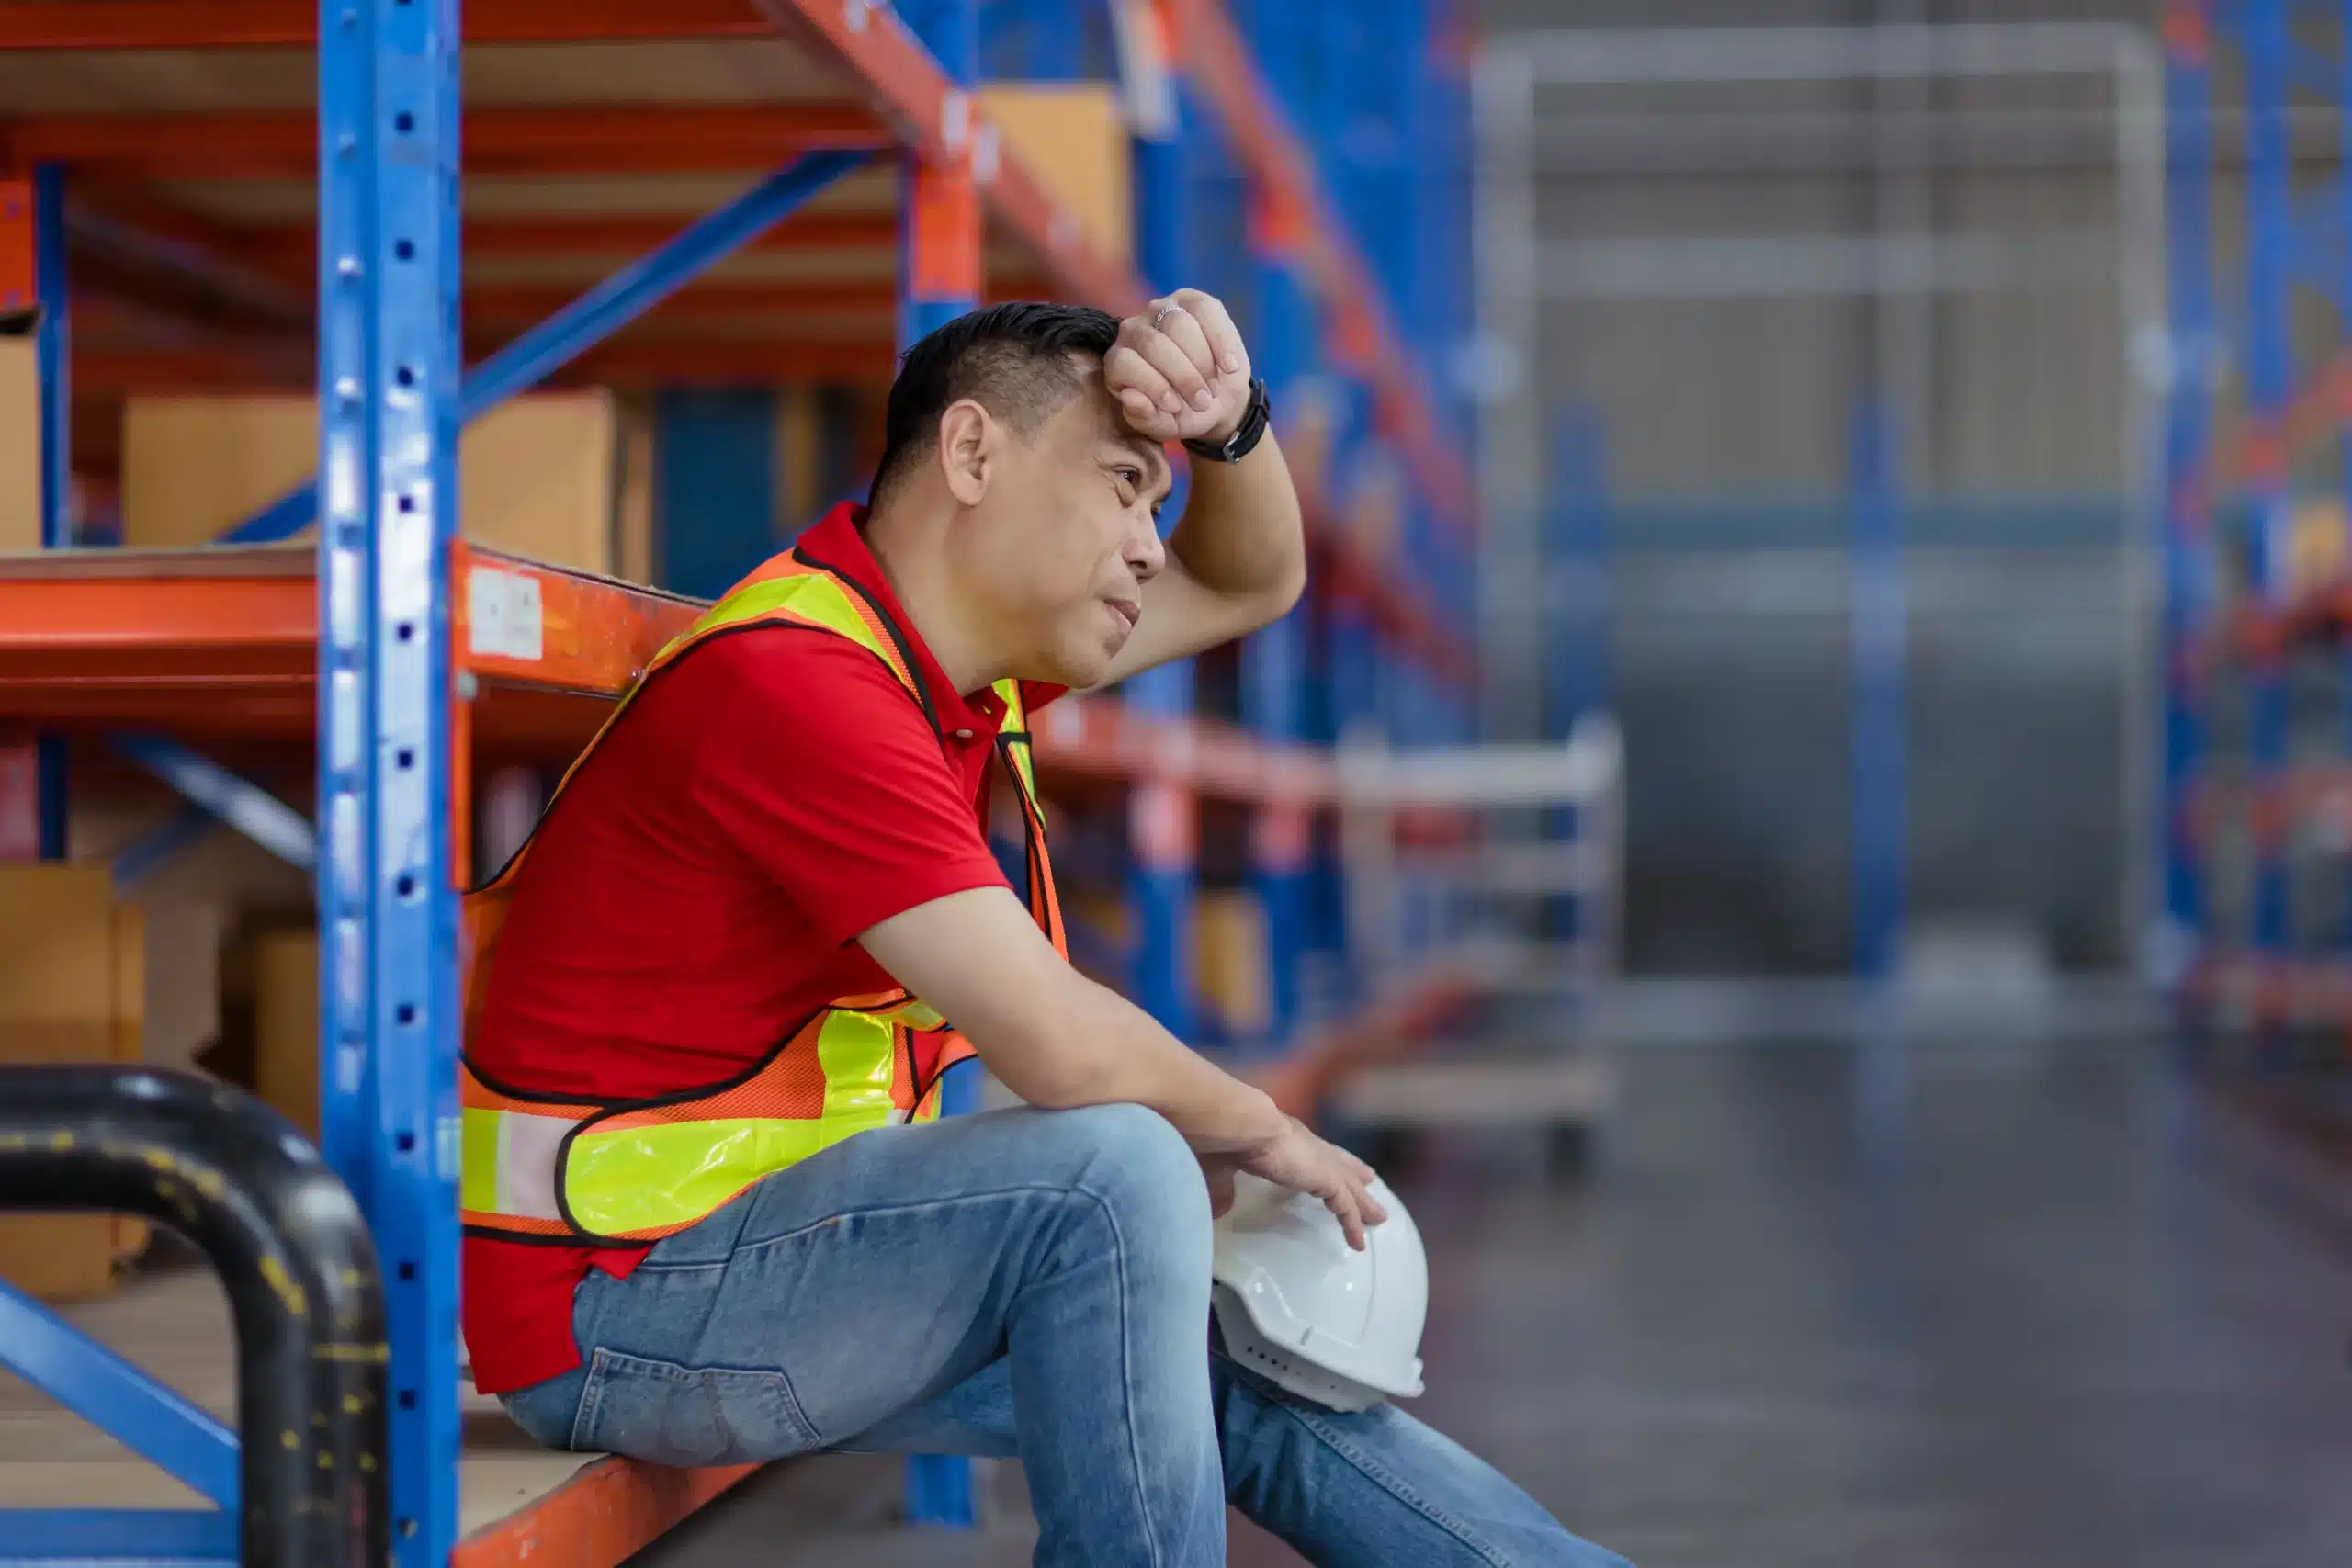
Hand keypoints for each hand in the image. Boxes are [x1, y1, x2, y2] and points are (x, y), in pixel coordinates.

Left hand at [1106, 288, 1253, 445]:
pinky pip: (1205, 310)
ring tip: (1213, 387)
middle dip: (1183, 376)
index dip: (1152, 386)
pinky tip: (1229, 365)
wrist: (1218, 400)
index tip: (1176, 407)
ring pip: (1178, 324)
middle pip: (1153, 344)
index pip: (1125, 362)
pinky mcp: (1191, 301)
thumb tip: (1130, 398)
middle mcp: (1133, 330)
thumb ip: (1144, 419)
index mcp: (1118, 361)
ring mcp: (1161, 310)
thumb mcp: (1164, 426)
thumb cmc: (1183, 413)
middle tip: (1202, 401)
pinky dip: (1221, 341)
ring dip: (1202, 361)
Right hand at [1229, 1118, 1386, 1250]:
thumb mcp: (1220, 1167)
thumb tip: (1219, 1207)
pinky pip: (1346, 1207)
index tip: (1332, 1165)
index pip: (1310, 1150)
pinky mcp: (1328, 1178)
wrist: (1242, 1126)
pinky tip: (1358, 1242)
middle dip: (1354, 1175)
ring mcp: (1321, 1161)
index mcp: (1284, 1138)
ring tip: (1378, 1219)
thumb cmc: (1224, 1140)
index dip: (1322, 1158)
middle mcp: (1307, 1145)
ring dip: (1363, 1204)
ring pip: (1349, 1187)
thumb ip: (1222, 1187)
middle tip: (1369, 1182)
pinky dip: (1353, 1225)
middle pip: (1338, 1165)